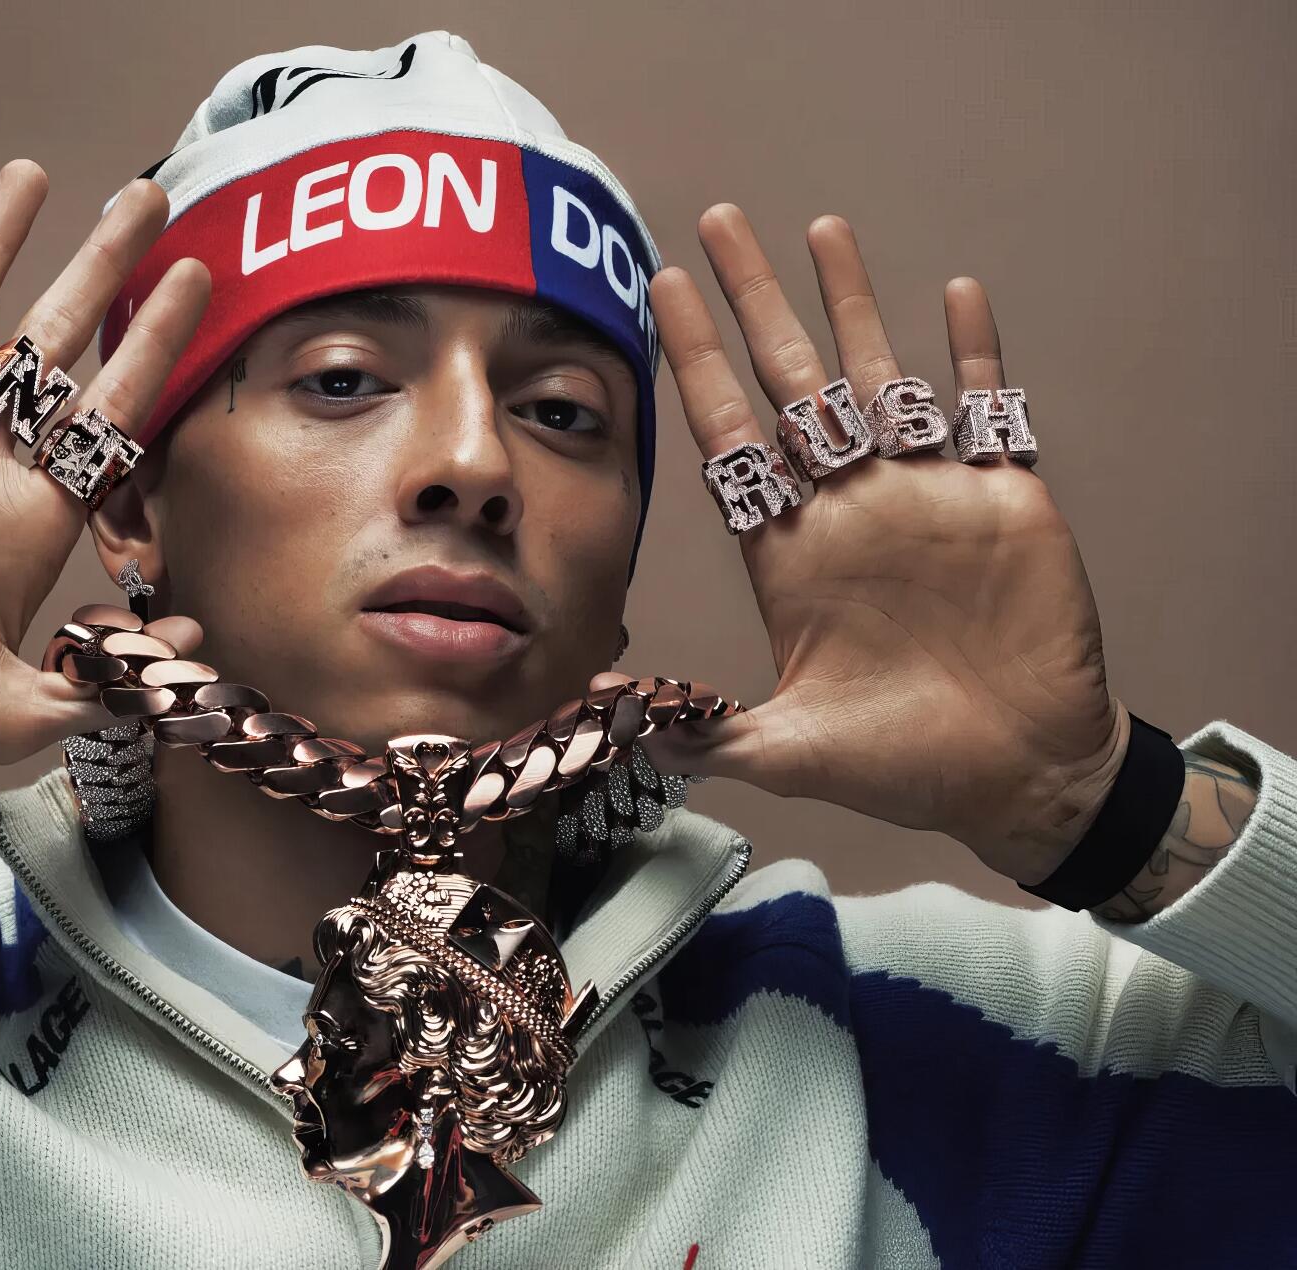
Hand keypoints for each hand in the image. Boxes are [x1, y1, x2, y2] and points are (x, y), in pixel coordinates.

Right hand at [0, 162, 209, 806]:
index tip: (197, 280)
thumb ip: (102, 680)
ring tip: (35, 174)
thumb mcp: (10, 715)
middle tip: (147, 198)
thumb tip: (192, 635)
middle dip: (101, 267)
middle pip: (53, 340)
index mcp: (27, 515)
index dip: (154, 342)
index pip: (108, 408)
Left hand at [630, 204, 1122, 883]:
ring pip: (879, 374)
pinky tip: (957, 292)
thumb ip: (703, 733)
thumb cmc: (901, 766)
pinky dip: (976, 353)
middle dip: (754, 302)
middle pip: (790, 381)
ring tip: (821, 227)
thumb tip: (605, 718)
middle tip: (717, 222)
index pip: (729, 434)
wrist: (1018, 776)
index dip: (695, 364)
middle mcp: (846, 506)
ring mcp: (924, 494)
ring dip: (851, 303)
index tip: (658, 295)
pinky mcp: (1003, 498)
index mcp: (789, 550)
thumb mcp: (789, 751)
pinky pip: (988, 408)